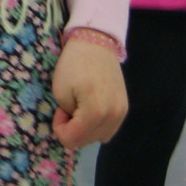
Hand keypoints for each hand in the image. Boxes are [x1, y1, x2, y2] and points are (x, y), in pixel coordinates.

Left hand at [51, 31, 127, 148]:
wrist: (96, 43)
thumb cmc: (73, 65)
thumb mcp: (60, 92)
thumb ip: (68, 118)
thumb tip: (78, 129)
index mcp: (95, 112)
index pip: (72, 140)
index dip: (60, 127)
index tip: (60, 109)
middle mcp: (113, 116)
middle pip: (86, 142)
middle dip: (72, 128)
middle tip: (69, 107)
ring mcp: (122, 113)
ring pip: (98, 138)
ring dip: (85, 129)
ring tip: (81, 107)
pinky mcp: (125, 109)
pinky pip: (108, 129)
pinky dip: (96, 125)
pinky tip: (92, 108)